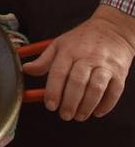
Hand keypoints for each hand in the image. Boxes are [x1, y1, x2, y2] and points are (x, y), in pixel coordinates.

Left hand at [22, 5, 134, 119]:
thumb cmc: (82, 39)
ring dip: (87, 106)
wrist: (112, 30)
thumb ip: (43, 60)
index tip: (50, 105)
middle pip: (78, 82)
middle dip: (70, 102)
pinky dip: (106, 104)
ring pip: (96, 88)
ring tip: (79, 116)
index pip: (59, 72)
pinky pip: (114, 91)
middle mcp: (87, 58)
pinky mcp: (119, 72)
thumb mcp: (59, 44)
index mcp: (69, 51)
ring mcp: (105, 65)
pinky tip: (97, 112)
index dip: (54, 91)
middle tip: (64, 115)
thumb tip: (26, 70)